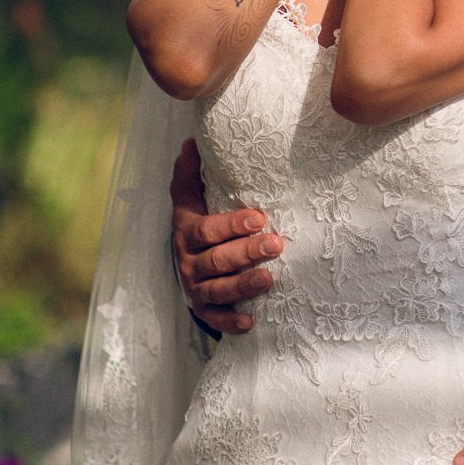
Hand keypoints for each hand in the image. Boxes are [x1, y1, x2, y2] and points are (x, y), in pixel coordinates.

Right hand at [169, 139, 283, 334]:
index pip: (207, 229)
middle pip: (216, 260)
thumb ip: (191, 174)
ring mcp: (196, 288)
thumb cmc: (200, 223)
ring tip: (268, 279)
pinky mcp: (204, 310)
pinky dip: (230, 322)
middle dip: (246, 252)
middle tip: (275, 244)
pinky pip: (215, 319)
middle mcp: (189, 262)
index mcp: (188, 232)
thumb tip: (192, 142)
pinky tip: (250, 322)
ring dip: (243, 286)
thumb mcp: (191, 199)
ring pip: (218, 289)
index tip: (258, 217)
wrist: (189, 262)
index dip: (231, 224)